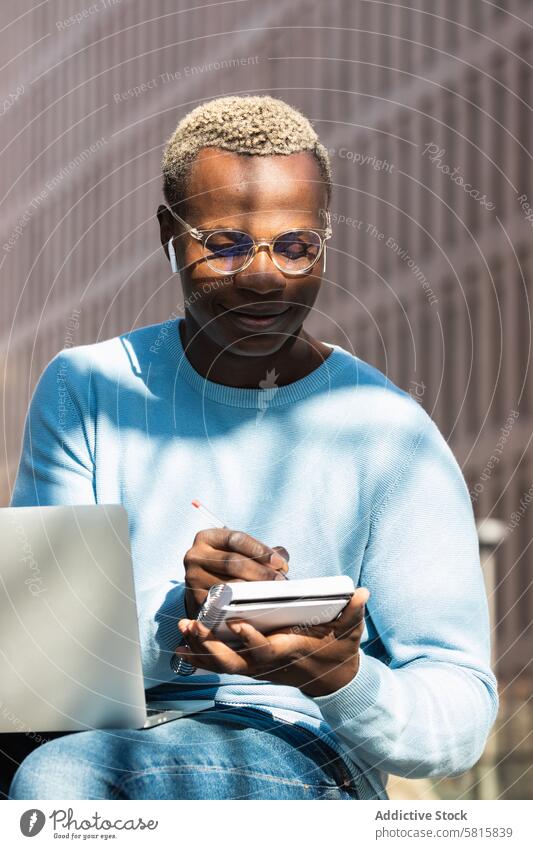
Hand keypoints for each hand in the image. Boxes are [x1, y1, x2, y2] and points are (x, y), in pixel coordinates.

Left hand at [174, 587, 369, 696]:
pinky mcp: (250, 666)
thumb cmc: (339, 651)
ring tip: (182, 629)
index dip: (250, 640)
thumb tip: (361, 593)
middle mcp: (269, 664)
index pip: (266, 651)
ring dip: (201, 650)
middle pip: (235, 662)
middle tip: (193, 628)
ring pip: (224, 664)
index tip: (235, 623)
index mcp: (289, 652)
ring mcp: (258, 668)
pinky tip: (181, 645)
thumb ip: (353, 613)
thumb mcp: (351, 632)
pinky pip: (221, 664)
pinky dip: (201, 657)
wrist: (333, 680)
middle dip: (212, 648)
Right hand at [182, 527, 289, 617]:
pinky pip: (221, 604)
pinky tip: (255, 609)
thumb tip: (283, 555)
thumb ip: (259, 551)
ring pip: (228, 584)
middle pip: (232, 562)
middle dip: (260, 572)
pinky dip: (240, 607)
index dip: (259, 550)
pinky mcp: (194, 599)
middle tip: (280, 581)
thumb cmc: (226, 565)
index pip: (236, 539)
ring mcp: (192, 578)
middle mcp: (195, 555)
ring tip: (273, 594)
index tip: (279, 563)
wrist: (202, 586)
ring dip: (254, 591)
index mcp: (206, 537)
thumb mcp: (238, 551)